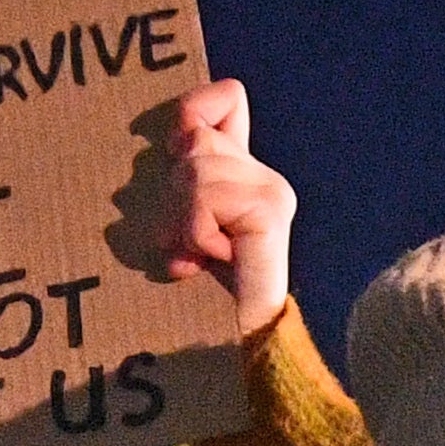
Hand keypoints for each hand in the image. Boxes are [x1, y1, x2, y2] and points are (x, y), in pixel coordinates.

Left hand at [161, 76, 295, 331]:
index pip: (226, 98)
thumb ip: (180, 178)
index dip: (192, 112)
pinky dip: (194, 232)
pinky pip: (208, 200)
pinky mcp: (270, 214)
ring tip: (191, 254)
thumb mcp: (174, 221)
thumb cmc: (190, 293)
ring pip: (196, 169)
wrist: (231, 347)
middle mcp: (265, 179)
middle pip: (196, 139)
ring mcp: (272, 195)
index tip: (171, 154)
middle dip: (172, 193)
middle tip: (182, 240)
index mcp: (244, 173)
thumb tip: (173, 137)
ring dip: (180, 219)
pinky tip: (205, 262)